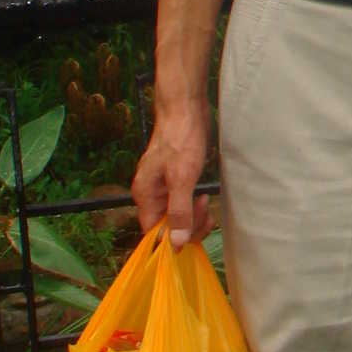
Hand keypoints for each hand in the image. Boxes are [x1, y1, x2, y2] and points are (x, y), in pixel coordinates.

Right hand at [131, 96, 211, 247]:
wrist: (185, 107)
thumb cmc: (181, 138)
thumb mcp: (182, 178)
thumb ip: (178, 211)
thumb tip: (176, 244)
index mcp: (145, 196)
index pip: (154, 233)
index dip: (174, 238)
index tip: (194, 231)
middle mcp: (151, 194)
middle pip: (167, 226)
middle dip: (189, 225)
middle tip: (205, 211)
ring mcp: (163, 186)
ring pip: (177, 215)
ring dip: (194, 216)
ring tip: (206, 200)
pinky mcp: (176, 179)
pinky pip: (184, 202)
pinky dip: (195, 205)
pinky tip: (204, 196)